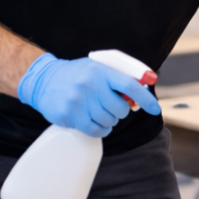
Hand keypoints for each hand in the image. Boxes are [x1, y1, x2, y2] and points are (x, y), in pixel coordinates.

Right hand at [17, 53, 160, 137]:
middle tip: (114, 107)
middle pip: (120, 108)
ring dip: (110, 120)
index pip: (130, 86)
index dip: (145, 99)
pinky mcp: (69, 116)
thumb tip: (140, 97)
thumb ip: (119, 79)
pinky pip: (95, 130)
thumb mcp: (98, 68)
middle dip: (121, 111)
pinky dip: (101, 129)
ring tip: (102, 112)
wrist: (43, 80)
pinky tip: (97, 122)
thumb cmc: (77, 74)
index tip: (154, 109)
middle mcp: (90, 86)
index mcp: (101, 71)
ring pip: (109, 121)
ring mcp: (78, 102)